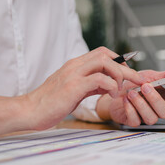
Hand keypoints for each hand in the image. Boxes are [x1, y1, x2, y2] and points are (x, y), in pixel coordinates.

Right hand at [24, 47, 142, 129]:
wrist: (30, 111)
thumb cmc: (52, 103)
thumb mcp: (75, 90)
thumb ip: (91, 85)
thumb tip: (109, 85)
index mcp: (76, 65)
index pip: (102, 53)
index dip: (119, 61)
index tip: (128, 73)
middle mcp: (75, 65)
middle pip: (105, 54)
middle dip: (125, 66)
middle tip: (135, 79)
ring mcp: (73, 74)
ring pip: (104, 61)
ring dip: (119, 74)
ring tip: (122, 88)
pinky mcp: (73, 86)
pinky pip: (99, 79)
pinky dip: (111, 86)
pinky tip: (112, 95)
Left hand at [96, 69, 164, 125]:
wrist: (114, 91)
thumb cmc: (132, 84)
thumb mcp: (149, 76)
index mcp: (164, 96)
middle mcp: (156, 108)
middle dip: (156, 99)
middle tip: (145, 86)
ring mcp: (146, 116)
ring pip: (151, 118)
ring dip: (141, 104)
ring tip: (131, 92)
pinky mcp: (133, 121)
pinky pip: (136, 121)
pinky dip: (130, 109)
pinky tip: (126, 100)